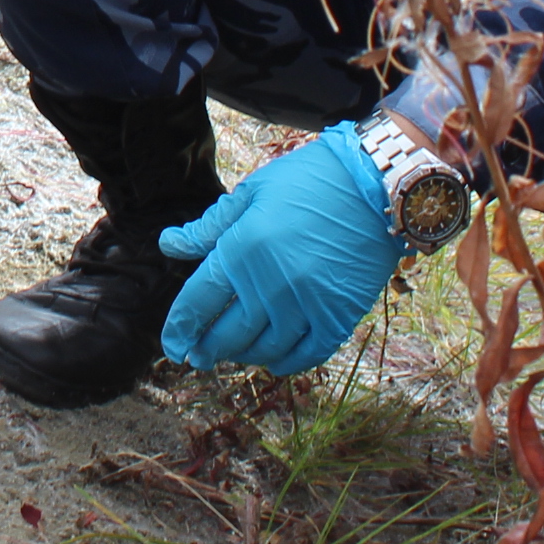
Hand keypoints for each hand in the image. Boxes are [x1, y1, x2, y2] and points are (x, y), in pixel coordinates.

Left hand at [157, 123, 401, 376]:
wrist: (374, 184)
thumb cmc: (307, 181)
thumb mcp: (250, 193)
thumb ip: (209, 227)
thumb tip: (170, 245)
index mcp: (241, 252)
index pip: (198, 303)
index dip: (181, 328)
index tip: (172, 344)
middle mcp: (270, 286)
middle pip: (228, 334)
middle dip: (207, 349)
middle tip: (197, 356)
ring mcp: (306, 306)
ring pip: (264, 349)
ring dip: (243, 356)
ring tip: (231, 354)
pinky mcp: (339, 317)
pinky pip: (306, 355)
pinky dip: (285, 363)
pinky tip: (273, 359)